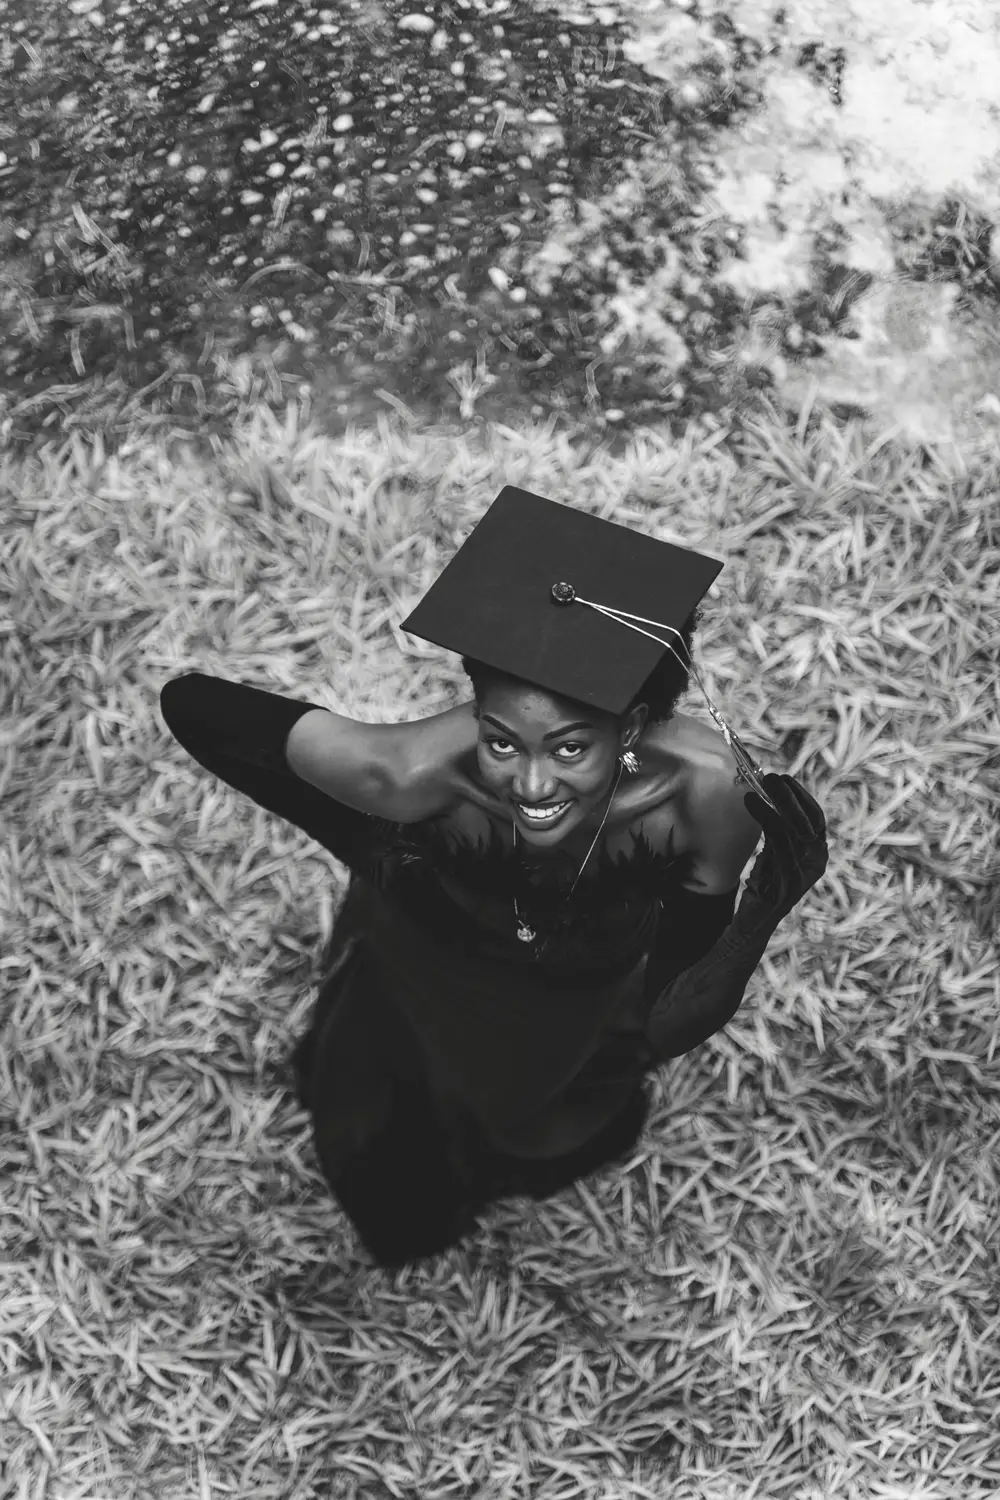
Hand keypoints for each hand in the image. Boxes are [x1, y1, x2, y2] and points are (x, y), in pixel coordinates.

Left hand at [740, 772, 827, 921]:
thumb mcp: (777, 852)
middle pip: (807, 823)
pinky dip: (763, 819)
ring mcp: (799, 877)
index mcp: (817, 856)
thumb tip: (771, 792)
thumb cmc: (765, 883)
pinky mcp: (782, 886)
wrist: (754, 922)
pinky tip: (751, 804)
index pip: (817, 820)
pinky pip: (774, 845)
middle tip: (771, 778)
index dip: (802, 797)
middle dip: (789, 797)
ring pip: (790, 831)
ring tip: (756, 789)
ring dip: (773, 805)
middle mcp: (814, 866)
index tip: (786, 779)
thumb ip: (780, 828)